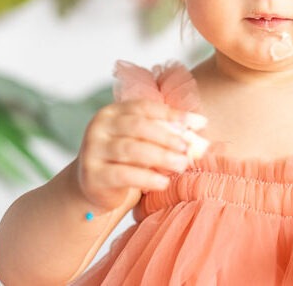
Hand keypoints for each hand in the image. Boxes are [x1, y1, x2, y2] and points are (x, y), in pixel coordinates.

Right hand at [76, 100, 205, 211]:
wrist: (94, 186)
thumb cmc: (126, 159)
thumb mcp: (142, 141)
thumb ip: (164, 132)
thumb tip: (200, 127)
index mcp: (113, 112)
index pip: (145, 107)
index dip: (173, 114)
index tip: (199, 123)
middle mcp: (99, 127)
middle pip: (138, 126)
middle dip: (167, 136)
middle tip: (188, 147)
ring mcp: (92, 151)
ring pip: (132, 149)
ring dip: (161, 157)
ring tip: (182, 164)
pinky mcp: (93, 176)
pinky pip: (123, 174)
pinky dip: (147, 178)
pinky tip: (163, 182)